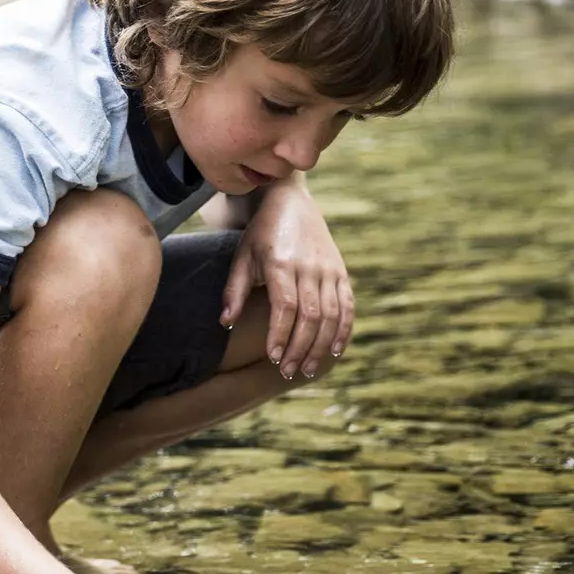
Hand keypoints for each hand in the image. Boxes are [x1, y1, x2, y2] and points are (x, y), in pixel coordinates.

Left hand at [221, 181, 352, 380]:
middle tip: (287, 371)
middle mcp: (309, 267)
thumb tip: (225, 323)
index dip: (280, 334)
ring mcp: (329, 269)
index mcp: (282, 263)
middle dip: (299, 348)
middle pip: (310, 316)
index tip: (273, 357)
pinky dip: (343, 331)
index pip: (285, 306)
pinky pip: (348, 306)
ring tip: (306, 369)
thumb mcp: (242, 256)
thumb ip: (234, 290)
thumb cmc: (261, 234)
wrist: (291, 202)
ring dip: (320, 346)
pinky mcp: (341, 272)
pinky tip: (334, 352)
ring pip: (331, 315)